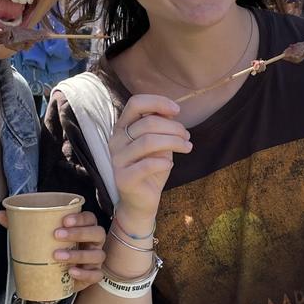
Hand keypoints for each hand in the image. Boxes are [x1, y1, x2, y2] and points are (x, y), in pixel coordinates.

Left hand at [0, 210, 107, 291]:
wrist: (52, 275)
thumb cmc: (49, 248)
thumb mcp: (36, 236)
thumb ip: (20, 224)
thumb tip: (0, 214)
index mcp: (84, 227)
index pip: (89, 218)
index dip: (80, 218)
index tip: (64, 219)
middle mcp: (93, 241)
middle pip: (97, 233)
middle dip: (79, 233)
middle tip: (56, 235)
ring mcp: (95, 259)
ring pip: (97, 255)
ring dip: (78, 254)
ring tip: (57, 256)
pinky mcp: (93, 275)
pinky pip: (96, 275)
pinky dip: (85, 274)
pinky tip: (71, 272)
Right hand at [110, 95, 191, 225]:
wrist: (141, 202)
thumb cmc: (151, 169)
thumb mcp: (158, 144)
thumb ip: (161, 127)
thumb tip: (172, 111)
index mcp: (122, 128)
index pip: (135, 103)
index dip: (157, 102)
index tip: (177, 110)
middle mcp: (115, 141)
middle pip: (147, 122)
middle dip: (174, 127)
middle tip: (187, 137)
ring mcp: (117, 160)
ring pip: (148, 141)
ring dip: (174, 142)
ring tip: (187, 147)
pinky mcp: (123, 178)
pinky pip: (147, 164)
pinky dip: (163, 162)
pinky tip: (170, 165)